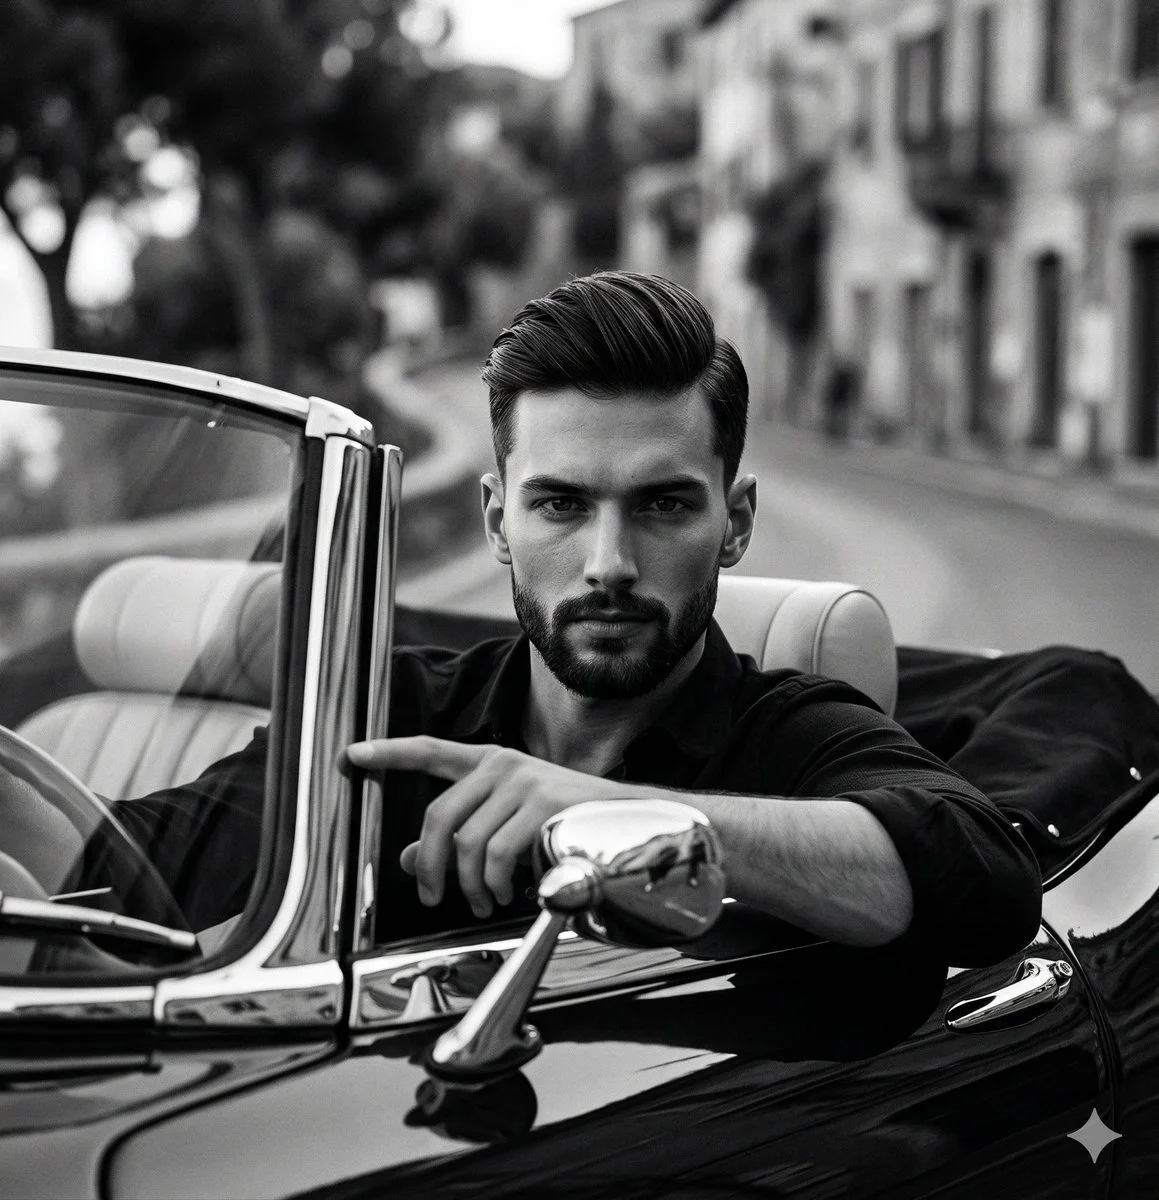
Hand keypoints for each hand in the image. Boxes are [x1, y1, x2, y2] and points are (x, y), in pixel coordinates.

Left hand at [344, 736, 619, 918]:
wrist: (628, 822)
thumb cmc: (565, 827)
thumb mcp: (506, 829)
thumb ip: (458, 838)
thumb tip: (405, 859)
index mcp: (490, 764)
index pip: (430, 750)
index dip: (388, 753)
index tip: (350, 756)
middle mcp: (503, 764)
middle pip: (437, 816)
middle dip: (428, 866)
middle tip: (431, 897)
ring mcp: (523, 780)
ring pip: (466, 843)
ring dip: (470, 886)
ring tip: (484, 902)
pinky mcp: (542, 802)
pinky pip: (497, 854)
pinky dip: (496, 884)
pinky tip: (508, 894)